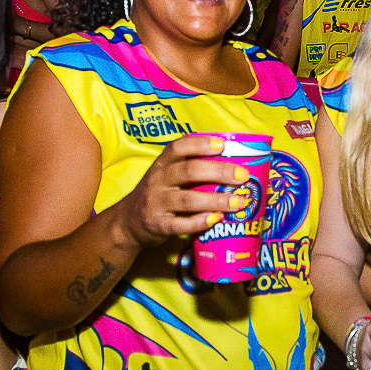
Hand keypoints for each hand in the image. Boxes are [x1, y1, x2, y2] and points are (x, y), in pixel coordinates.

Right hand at [115, 134, 253, 248]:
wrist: (128, 222)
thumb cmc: (159, 194)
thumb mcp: (167, 175)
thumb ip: (190, 167)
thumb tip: (231, 161)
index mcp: (162, 164)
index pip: (178, 147)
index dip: (200, 144)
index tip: (223, 145)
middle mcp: (157, 180)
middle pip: (189, 171)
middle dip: (219, 172)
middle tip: (242, 176)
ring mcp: (155, 203)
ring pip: (187, 199)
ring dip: (216, 200)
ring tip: (239, 202)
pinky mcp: (157, 225)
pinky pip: (180, 224)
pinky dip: (200, 222)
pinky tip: (217, 219)